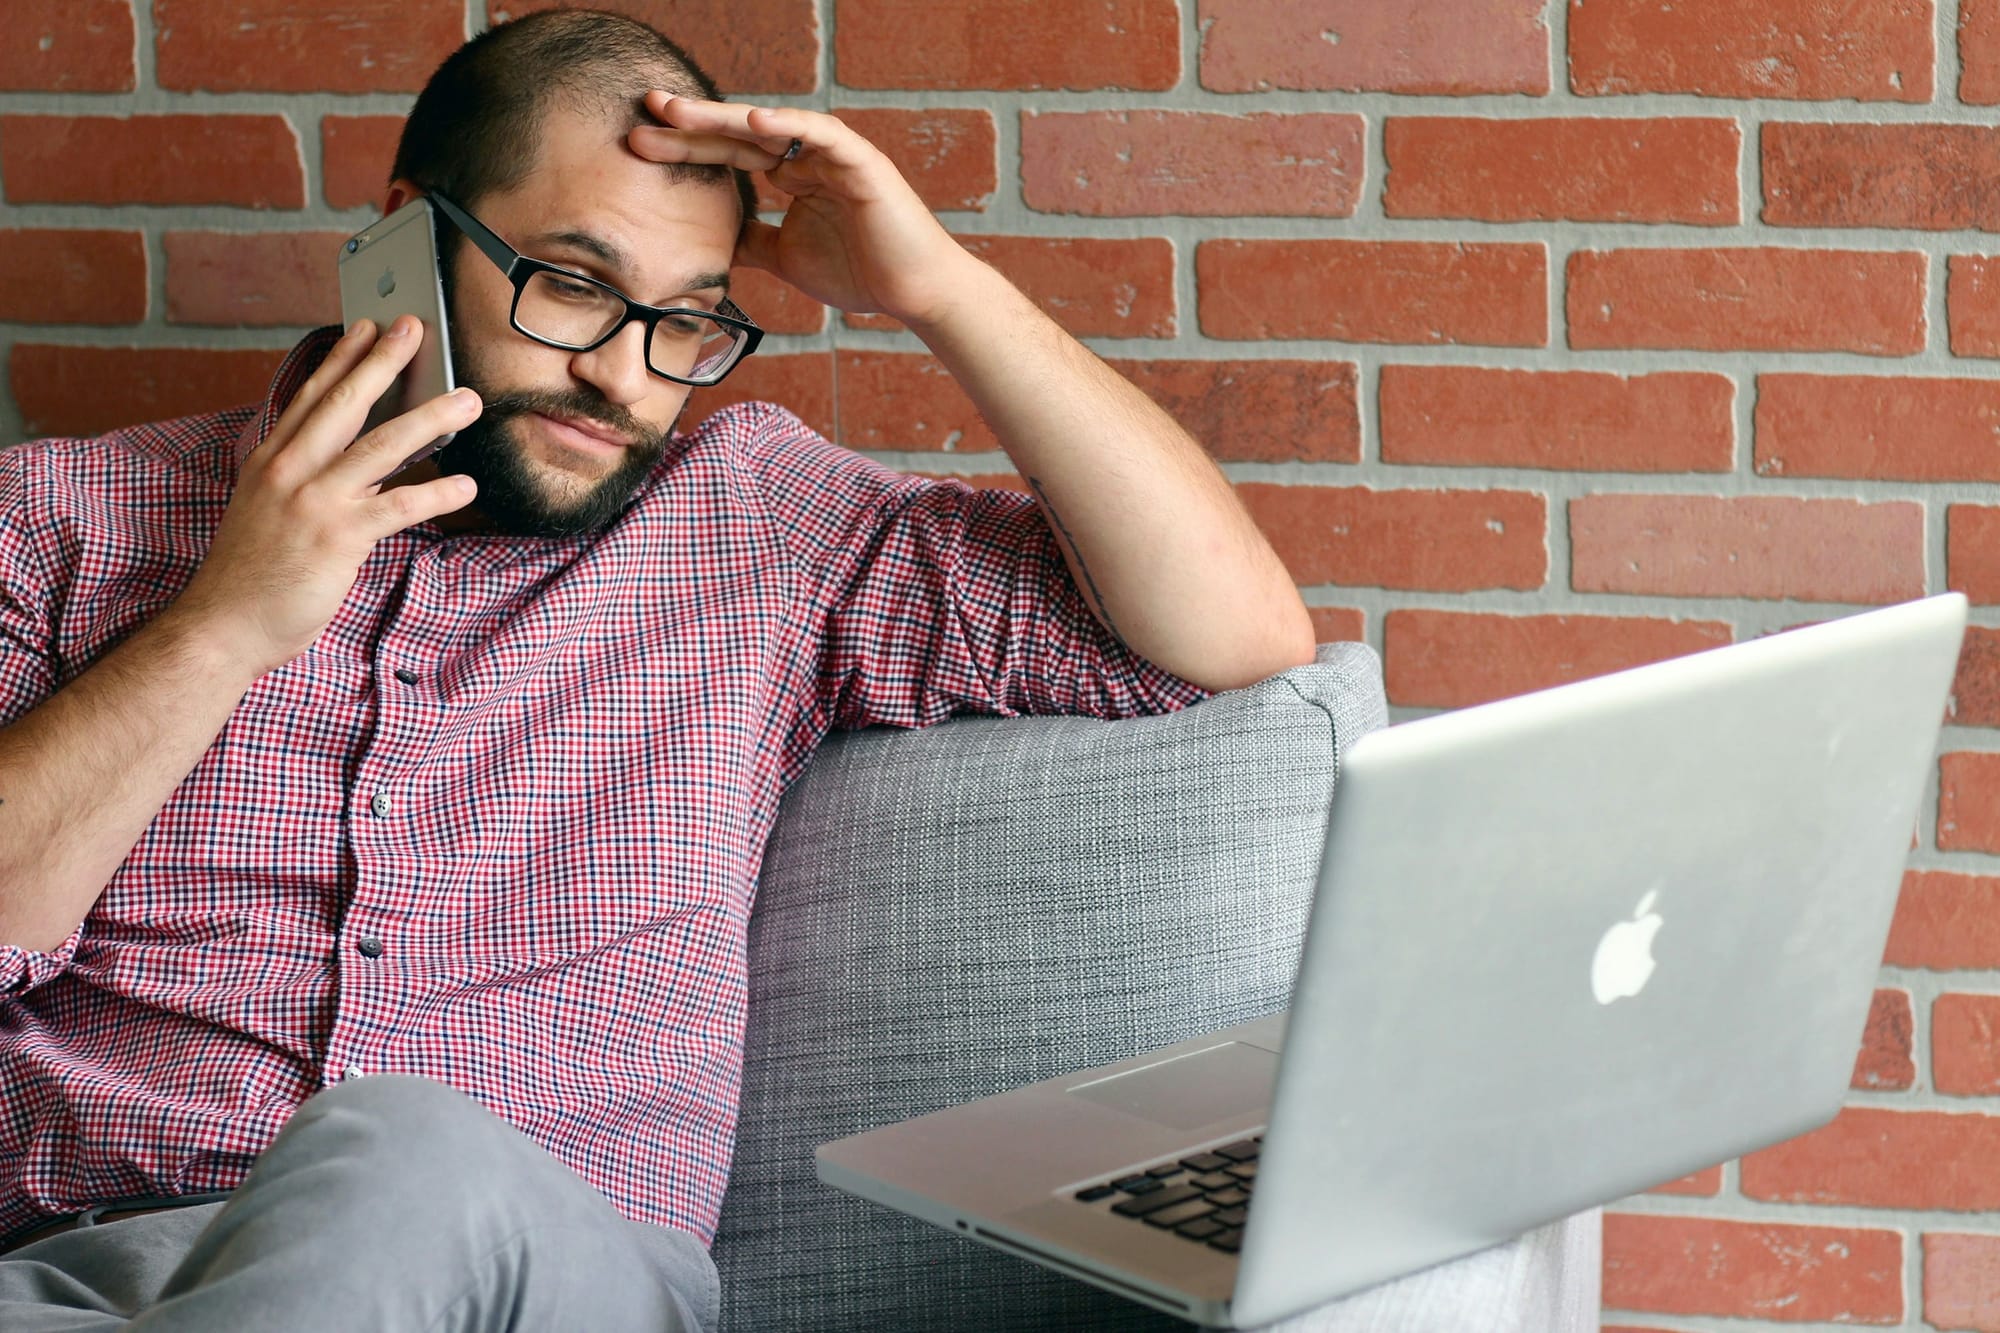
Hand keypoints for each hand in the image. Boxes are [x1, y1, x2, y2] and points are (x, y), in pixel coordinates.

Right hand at [173, 316, 480, 677]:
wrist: (224, 625)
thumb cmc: (252, 574)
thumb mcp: (270, 511)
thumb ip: (311, 482)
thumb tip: (363, 465)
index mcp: (271, 461)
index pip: (310, 397)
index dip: (342, 359)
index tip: (366, 326)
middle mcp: (290, 471)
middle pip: (345, 404)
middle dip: (383, 361)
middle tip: (415, 328)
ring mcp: (314, 501)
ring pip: (381, 446)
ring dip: (430, 418)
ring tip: (467, 400)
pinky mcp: (339, 537)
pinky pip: (399, 507)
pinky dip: (437, 493)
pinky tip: (467, 485)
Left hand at [627, 95, 980, 328]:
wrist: (914, 293)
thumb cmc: (862, 275)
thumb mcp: (786, 258)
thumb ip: (753, 243)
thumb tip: (716, 242)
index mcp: (793, 176)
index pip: (729, 154)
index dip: (686, 147)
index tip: (639, 144)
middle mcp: (809, 158)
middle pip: (740, 134)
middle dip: (692, 122)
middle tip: (645, 107)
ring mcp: (835, 156)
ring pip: (773, 127)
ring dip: (724, 117)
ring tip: (680, 111)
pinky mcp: (863, 163)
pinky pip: (822, 134)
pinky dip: (790, 126)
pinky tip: (753, 122)